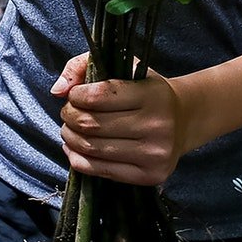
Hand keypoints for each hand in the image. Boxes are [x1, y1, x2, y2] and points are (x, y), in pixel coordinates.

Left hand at [50, 52, 195, 186]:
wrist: (184, 119)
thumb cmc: (146, 89)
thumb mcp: (123, 65)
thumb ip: (84, 66)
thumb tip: (57, 90)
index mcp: (152, 95)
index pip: (98, 96)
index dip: (76, 95)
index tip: (74, 94)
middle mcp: (156, 126)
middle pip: (92, 124)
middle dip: (69, 116)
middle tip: (68, 112)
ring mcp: (154, 155)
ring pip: (92, 148)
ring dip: (70, 137)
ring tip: (69, 129)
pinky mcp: (150, 176)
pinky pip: (100, 171)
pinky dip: (77, 159)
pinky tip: (74, 148)